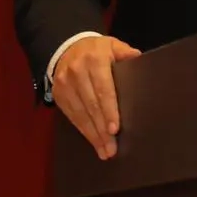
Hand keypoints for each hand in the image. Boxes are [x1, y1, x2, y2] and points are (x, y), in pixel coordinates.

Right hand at [52, 35, 140, 159]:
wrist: (67, 47)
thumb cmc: (97, 51)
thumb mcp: (113, 45)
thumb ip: (126, 53)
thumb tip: (138, 58)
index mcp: (94, 60)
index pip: (103, 89)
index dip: (109, 110)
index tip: (115, 129)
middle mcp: (77, 72)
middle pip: (91, 105)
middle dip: (101, 129)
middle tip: (112, 148)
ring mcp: (65, 85)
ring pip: (80, 114)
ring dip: (93, 135)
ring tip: (105, 151)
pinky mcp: (58, 95)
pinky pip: (72, 116)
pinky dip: (83, 131)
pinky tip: (93, 142)